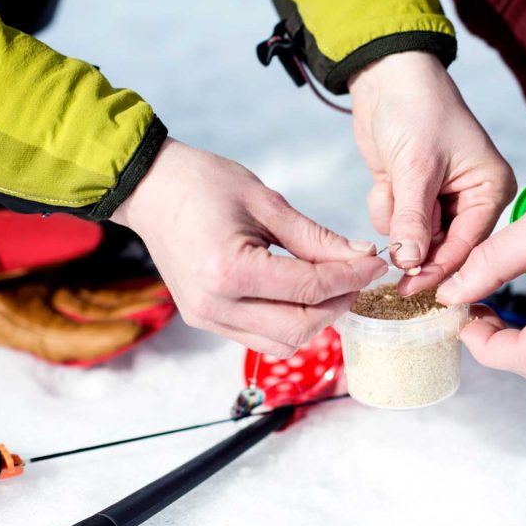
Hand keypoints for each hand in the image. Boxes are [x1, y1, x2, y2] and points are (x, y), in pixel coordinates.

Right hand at [111, 138, 387, 355]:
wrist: (149, 188)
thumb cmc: (203, 183)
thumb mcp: (267, 202)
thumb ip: (316, 238)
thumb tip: (362, 257)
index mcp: (229, 271)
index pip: (310, 287)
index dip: (352, 276)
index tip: (377, 262)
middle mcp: (214, 306)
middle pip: (301, 326)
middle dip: (340, 302)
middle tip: (359, 274)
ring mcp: (206, 318)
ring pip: (283, 342)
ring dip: (317, 319)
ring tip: (335, 285)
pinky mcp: (205, 320)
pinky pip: (260, 337)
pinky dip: (290, 321)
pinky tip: (304, 293)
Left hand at [348, 51, 515, 293]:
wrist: (386, 75)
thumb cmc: (417, 108)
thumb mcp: (416, 167)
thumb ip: (413, 220)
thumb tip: (408, 265)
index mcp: (491, 190)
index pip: (467, 245)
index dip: (439, 270)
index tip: (410, 291)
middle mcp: (471, 199)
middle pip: (442, 249)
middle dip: (412, 244)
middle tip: (391, 261)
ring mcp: (439, 199)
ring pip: (413, 238)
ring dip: (395, 219)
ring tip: (393, 183)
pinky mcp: (412, 195)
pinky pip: (395, 223)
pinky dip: (384, 205)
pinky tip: (384, 179)